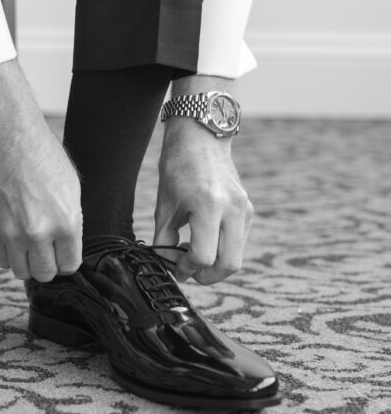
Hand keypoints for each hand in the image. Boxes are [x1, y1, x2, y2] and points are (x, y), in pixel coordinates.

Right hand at [0, 60, 82, 281]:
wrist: (6, 133)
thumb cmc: (41, 152)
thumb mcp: (70, 185)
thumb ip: (70, 219)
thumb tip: (67, 244)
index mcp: (66, 220)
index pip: (70, 264)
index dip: (67, 259)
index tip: (63, 251)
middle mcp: (39, 231)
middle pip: (45, 273)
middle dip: (48, 263)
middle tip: (47, 247)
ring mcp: (12, 232)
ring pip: (22, 272)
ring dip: (27, 261)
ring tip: (29, 243)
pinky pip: (1, 259)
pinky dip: (9, 254)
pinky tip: (14, 237)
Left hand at [154, 117, 253, 285]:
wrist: (201, 136)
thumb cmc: (178, 166)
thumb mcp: (165, 204)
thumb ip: (164, 238)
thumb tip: (167, 265)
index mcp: (208, 205)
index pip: (203, 255)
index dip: (186, 268)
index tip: (175, 267)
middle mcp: (232, 208)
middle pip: (229, 264)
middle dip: (208, 276)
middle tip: (189, 272)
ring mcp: (244, 208)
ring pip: (237, 255)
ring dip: (217, 264)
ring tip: (195, 256)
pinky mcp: (248, 208)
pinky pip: (239, 240)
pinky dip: (224, 249)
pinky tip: (206, 240)